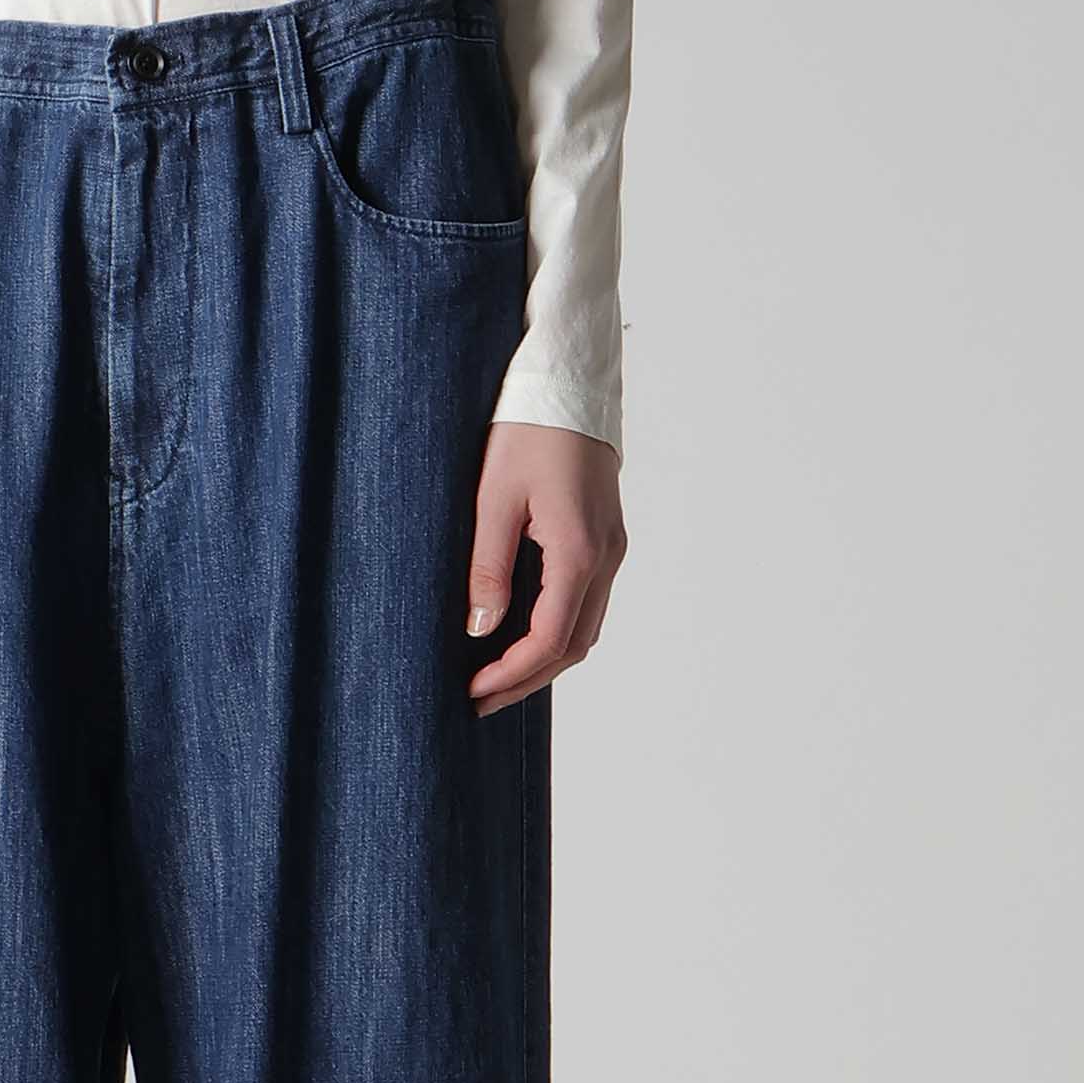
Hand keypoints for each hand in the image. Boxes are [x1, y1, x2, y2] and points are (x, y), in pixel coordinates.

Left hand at [466, 422, 627, 715]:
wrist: (568, 382)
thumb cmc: (527, 430)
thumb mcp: (493, 498)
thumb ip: (488, 568)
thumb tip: (480, 628)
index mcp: (579, 551)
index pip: (549, 639)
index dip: (511, 674)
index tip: (473, 690)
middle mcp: (605, 556)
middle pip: (573, 646)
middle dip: (526, 680)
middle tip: (479, 700)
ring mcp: (610, 548)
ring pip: (583, 628)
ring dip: (542, 660)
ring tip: (495, 677)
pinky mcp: (604, 538)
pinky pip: (585, 602)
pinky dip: (555, 631)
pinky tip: (519, 636)